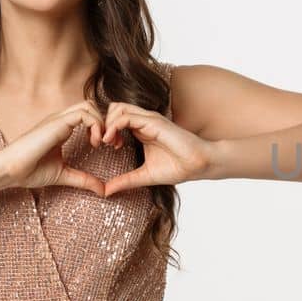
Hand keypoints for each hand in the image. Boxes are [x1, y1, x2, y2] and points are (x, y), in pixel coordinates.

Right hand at [0, 101, 108, 195]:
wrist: (10, 170)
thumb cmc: (30, 171)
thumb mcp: (64, 175)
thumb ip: (84, 180)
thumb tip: (103, 190)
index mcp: (61, 129)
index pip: (88, 116)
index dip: (103, 128)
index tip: (110, 146)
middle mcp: (60, 120)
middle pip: (91, 106)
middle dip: (107, 122)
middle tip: (111, 143)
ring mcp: (58, 119)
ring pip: (89, 105)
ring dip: (102, 122)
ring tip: (101, 143)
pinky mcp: (56, 123)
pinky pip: (83, 113)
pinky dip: (95, 125)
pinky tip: (94, 143)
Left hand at [97, 102, 213, 196]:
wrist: (199, 165)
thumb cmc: (178, 168)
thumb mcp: (144, 176)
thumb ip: (125, 181)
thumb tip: (106, 192)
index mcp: (141, 129)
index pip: (115, 118)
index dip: (105, 130)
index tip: (105, 147)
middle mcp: (144, 121)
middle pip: (113, 108)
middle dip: (102, 123)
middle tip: (103, 143)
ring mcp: (148, 119)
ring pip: (117, 108)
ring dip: (106, 124)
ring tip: (108, 142)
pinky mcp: (153, 122)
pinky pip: (125, 116)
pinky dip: (114, 126)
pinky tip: (113, 142)